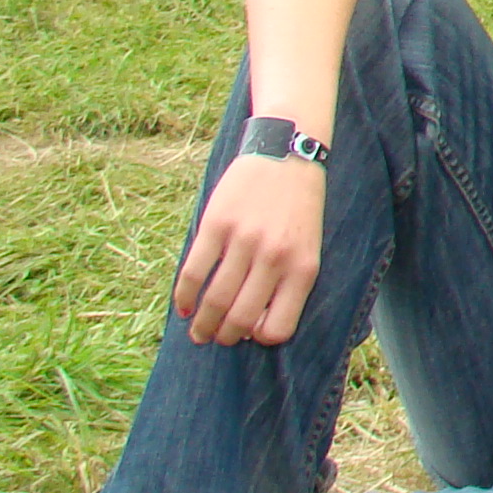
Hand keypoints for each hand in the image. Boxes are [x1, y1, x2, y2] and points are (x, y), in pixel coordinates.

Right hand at [173, 151, 326, 345]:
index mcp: (303, 268)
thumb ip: (287, 282)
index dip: (258, 338)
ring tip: (198, 331)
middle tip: (214, 339)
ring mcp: (244, 241)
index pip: (278, 328)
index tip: (248, 334)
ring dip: (202, 325)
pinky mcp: (216, 225)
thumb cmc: (299, 207)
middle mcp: (275, 258)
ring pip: (215, 301)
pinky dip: (184, 298)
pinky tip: (184, 307)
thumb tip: (254, 326)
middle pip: (240, 319)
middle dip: (224, 337)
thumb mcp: (308, 246)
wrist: (287, 154)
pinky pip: (193, 273)